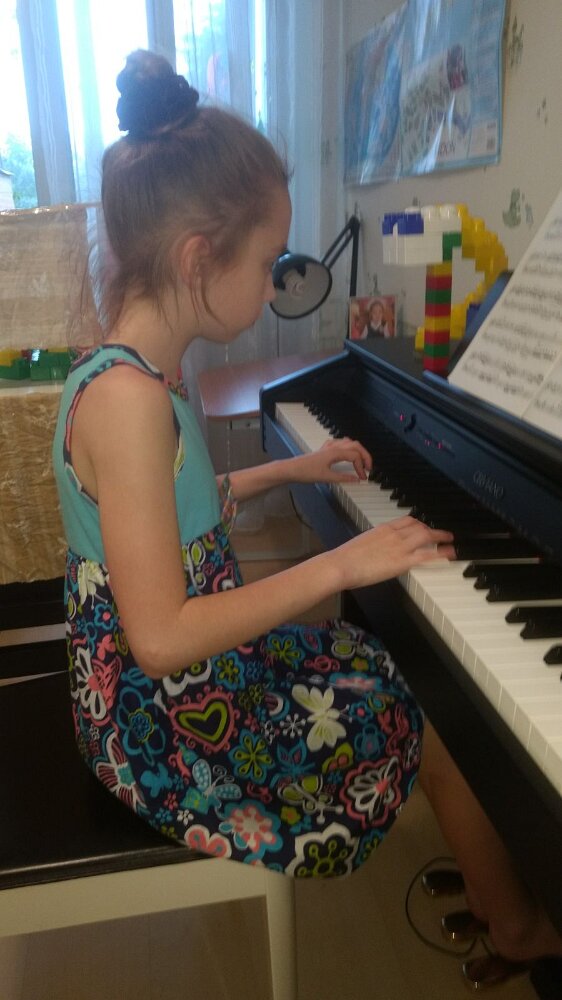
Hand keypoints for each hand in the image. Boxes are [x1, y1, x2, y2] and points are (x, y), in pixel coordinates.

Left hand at [292, 437, 371, 483]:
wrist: (291, 469)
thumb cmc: (305, 472)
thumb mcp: (326, 478)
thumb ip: (343, 478)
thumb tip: (356, 480)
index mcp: (335, 452)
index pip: (355, 455)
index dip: (362, 467)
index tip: (363, 477)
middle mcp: (333, 446)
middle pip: (356, 445)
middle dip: (365, 455)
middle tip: (368, 468)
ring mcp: (328, 446)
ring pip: (349, 442)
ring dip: (357, 450)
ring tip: (361, 461)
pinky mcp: (324, 449)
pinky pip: (339, 443)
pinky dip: (347, 447)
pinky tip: (346, 453)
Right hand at [334, 515, 455, 591]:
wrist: (341, 564)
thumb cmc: (345, 559)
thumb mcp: (361, 544)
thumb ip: (373, 544)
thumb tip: (376, 551)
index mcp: (383, 529)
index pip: (407, 520)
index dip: (419, 523)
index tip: (424, 526)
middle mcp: (394, 534)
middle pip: (419, 525)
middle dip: (431, 529)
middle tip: (440, 534)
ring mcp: (399, 546)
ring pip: (426, 536)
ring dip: (441, 537)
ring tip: (450, 540)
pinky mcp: (402, 561)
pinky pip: (427, 555)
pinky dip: (441, 553)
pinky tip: (449, 553)